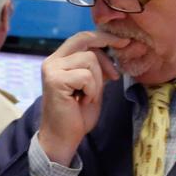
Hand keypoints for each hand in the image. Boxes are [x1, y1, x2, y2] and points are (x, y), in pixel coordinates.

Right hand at [37, 31, 129, 164]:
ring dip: (97, 81)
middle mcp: (52, 61)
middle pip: (85, 41)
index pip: (82, 38)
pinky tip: (82, 101)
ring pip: (89, 59)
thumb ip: (99, 69)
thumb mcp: (93, 86)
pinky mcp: (55, 81)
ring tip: (88, 97)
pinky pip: (86, 76)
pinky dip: (91, 90)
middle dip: (106, 50)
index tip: (124, 41)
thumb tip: (116, 50)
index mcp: (59, 60)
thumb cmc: (77, 114)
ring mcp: (52, 70)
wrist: (64, 138)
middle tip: (116, 73)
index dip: (103, 37)